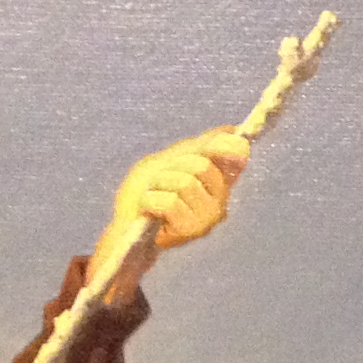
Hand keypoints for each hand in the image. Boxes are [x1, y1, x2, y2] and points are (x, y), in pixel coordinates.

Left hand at [96, 128, 247, 301]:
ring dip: (158, 184)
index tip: (216, 142)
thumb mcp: (171, 162)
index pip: (237, 155)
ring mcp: (208, 218)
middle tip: (159, 181)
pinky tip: (148, 210)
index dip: (227, 144)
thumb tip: (232, 130)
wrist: (126, 228)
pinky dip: (151, 200)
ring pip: (185, 183)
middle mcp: (220, 202)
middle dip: (172, 167)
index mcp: (218, 182)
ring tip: (152, 196)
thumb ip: (199, 147)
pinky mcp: (191, 231)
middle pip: (202, 165)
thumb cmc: (148, 193)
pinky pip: (171, 202)